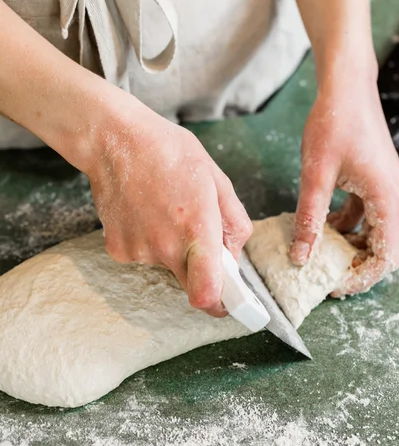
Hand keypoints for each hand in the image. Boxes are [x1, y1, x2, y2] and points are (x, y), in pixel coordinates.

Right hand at [87, 98, 251, 316]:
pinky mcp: (117, 249)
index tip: (229, 300)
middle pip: (189, 283)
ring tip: (164, 209)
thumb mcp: (216, 178)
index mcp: (197, 229)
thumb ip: (234, 221)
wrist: (116, 141)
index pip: (207, 294)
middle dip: (199, 268)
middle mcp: (165, 247)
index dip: (221, 304)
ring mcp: (138, 251)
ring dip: (171, 248)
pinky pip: (142, 256)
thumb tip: (234, 254)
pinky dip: (148, 241)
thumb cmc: (170, 152)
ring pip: (166, 266)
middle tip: (195, 235)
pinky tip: (144, 212)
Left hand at [289, 55, 398, 295]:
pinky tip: (322, 223)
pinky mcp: (373, 179)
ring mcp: (385, 187)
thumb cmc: (334, 123)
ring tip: (320, 252)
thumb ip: (309, 218)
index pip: (385, 256)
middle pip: (383, 246)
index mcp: (387, 198)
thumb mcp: (316, 175)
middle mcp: (393, 196)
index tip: (334, 285)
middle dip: (356, 263)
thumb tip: (300, 256)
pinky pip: (365, 212)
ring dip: (350, 243)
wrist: (345, 86)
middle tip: (326, 274)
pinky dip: (346, 223)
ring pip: (374, 230)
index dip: (362, 277)